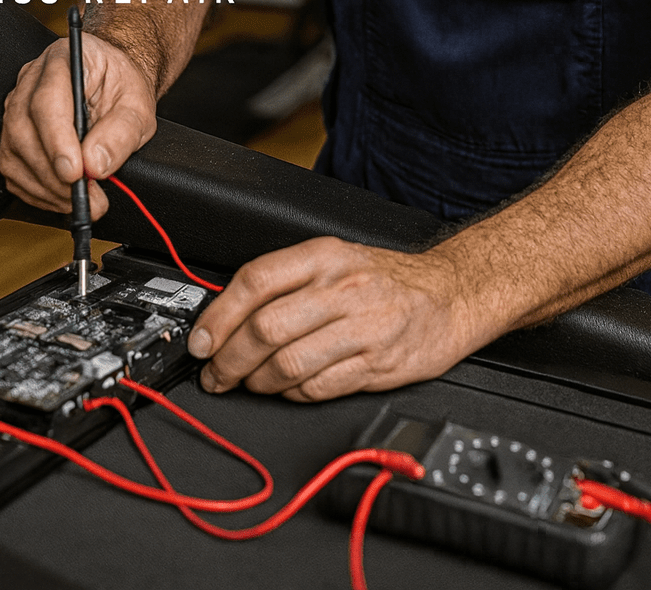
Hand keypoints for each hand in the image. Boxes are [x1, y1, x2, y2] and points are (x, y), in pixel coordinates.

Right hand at [0, 33, 156, 217]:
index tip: (75, 172)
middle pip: (23, 130)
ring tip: (81, 199)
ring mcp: (17, 107)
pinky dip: (37, 191)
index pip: (46, 100)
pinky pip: (13, 169)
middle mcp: (32, 81)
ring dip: (46, 187)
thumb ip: (122, 132)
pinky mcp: (13, 134)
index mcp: (64, 60)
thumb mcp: (138, 105)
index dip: (57, 140)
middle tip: (86, 195)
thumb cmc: (121, 85)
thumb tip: (96, 164)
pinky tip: (63, 196)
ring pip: (13, 153)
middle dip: (53, 173)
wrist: (112, 82)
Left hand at [187, 237, 476, 401]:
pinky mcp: (376, 364)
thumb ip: (286, 280)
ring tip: (249, 383)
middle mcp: (341, 288)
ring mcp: (361, 327)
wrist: (449, 295)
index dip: (219, 315)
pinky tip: (286, 389)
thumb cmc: (384, 280)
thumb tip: (226, 312)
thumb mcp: (335, 259)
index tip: (201, 340)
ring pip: (288, 363)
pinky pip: (318, 387)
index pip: (256, 280)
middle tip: (216, 373)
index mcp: (324, 256)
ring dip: (257, 382)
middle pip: (266, 328)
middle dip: (229, 359)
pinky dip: (292, 394)